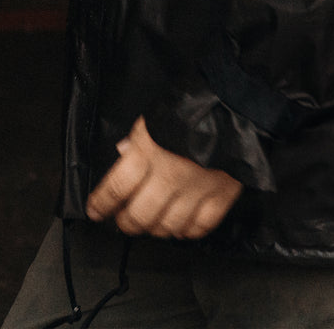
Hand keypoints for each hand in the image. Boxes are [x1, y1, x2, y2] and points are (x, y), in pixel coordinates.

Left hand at [86, 115, 243, 238]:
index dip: (100, 205)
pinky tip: (182, 224)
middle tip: (124, 220)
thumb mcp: (155, 117)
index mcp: (148, 152)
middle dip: (126, 222)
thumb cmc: (193, 106)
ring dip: (156, 229)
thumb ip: (138, 140)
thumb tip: (123, 154)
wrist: (237, 102)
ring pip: (167, 227)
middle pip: (138, 217)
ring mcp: (196, 190)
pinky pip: (200, 227)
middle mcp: (169, 176)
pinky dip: (188, 231)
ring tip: (153, 222)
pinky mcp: (221, 196)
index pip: (114, 190)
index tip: (96, 210)